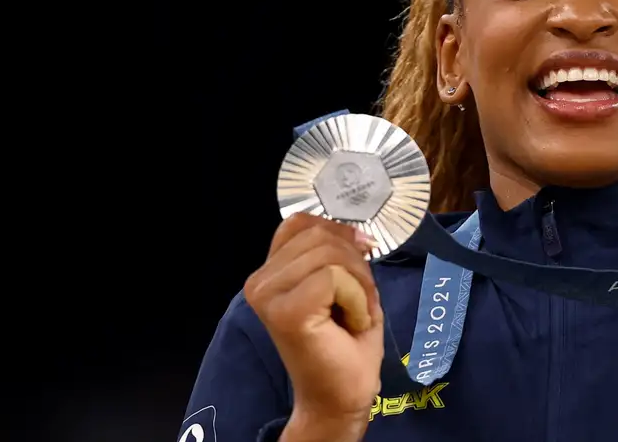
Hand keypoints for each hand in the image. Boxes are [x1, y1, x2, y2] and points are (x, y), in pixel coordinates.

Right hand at [245, 214, 383, 440]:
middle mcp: (259, 280)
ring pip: (330, 254)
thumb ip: (339, 251)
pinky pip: (335, 277)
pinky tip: (349, 323)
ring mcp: (267, 295)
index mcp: (270, 270)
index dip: (339, 237)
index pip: (303, 222)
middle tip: (355, 302)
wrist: (341, 396)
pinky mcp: (285, 312)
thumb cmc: (345, 341)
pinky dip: (356, 298)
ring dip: (358, 284)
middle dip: (355, 265)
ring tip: (351, 314)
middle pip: (320, 235)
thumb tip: (357, 231)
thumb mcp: (346, 281)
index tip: (354, 269)